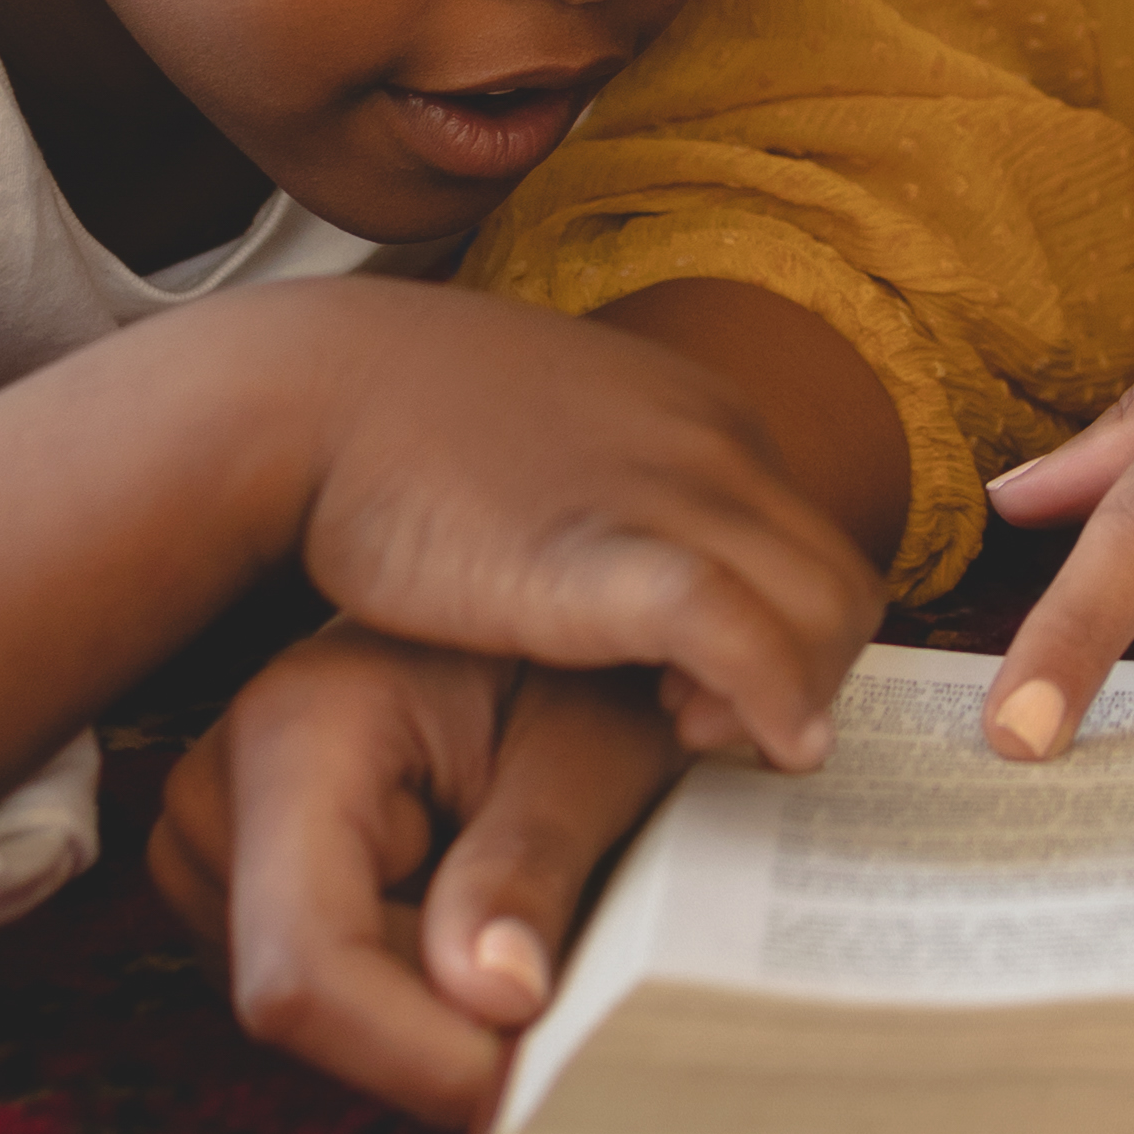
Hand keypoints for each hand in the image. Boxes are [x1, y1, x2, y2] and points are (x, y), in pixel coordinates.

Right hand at [151, 626, 678, 1130]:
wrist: (531, 589)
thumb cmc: (576, 661)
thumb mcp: (595, 746)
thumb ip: (535, 865)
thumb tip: (493, 1000)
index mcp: (296, 730)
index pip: (305, 966)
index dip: (411, 1056)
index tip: (521, 1085)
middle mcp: (215, 787)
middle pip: (307, 999)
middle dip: (436, 1025)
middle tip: (558, 970)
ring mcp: (209, 837)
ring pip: (313, 1005)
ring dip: (425, 998)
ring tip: (510, 898)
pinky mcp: (229, 877)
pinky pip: (316, 981)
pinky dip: (406, 978)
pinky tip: (464, 907)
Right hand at [270, 287, 878, 767]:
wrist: (298, 392)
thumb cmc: (385, 432)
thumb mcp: (534, 442)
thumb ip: (597, 486)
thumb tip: (604, 560)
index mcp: (694, 418)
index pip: (802, 538)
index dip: (781, 626)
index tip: (708, 679)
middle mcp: (709, 444)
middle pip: (835, 580)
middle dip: (804, 669)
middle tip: (710, 722)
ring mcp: (669, 493)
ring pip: (822, 607)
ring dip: (792, 691)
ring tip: (696, 731)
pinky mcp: (608, 552)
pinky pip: (742, 629)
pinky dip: (767, 697)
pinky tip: (725, 741)